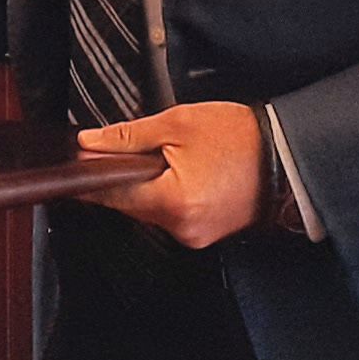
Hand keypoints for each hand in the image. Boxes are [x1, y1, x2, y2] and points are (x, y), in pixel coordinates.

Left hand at [76, 101, 263, 248]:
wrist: (286, 156)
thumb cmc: (240, 137)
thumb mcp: (178, 123)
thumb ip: (128, 137)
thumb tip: (90, 143)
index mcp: (173, 201)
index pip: (113, 194)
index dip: (90, 178)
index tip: (72, 171)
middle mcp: (182, 228)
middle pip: (131, 204)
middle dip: (125, 177)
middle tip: (135, 151)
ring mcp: (195, 236)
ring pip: (151, 210)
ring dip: (149, 186)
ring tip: (173, 159)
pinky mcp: (205, 234)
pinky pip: (172, 215)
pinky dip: (170, 195)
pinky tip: (185, 175)